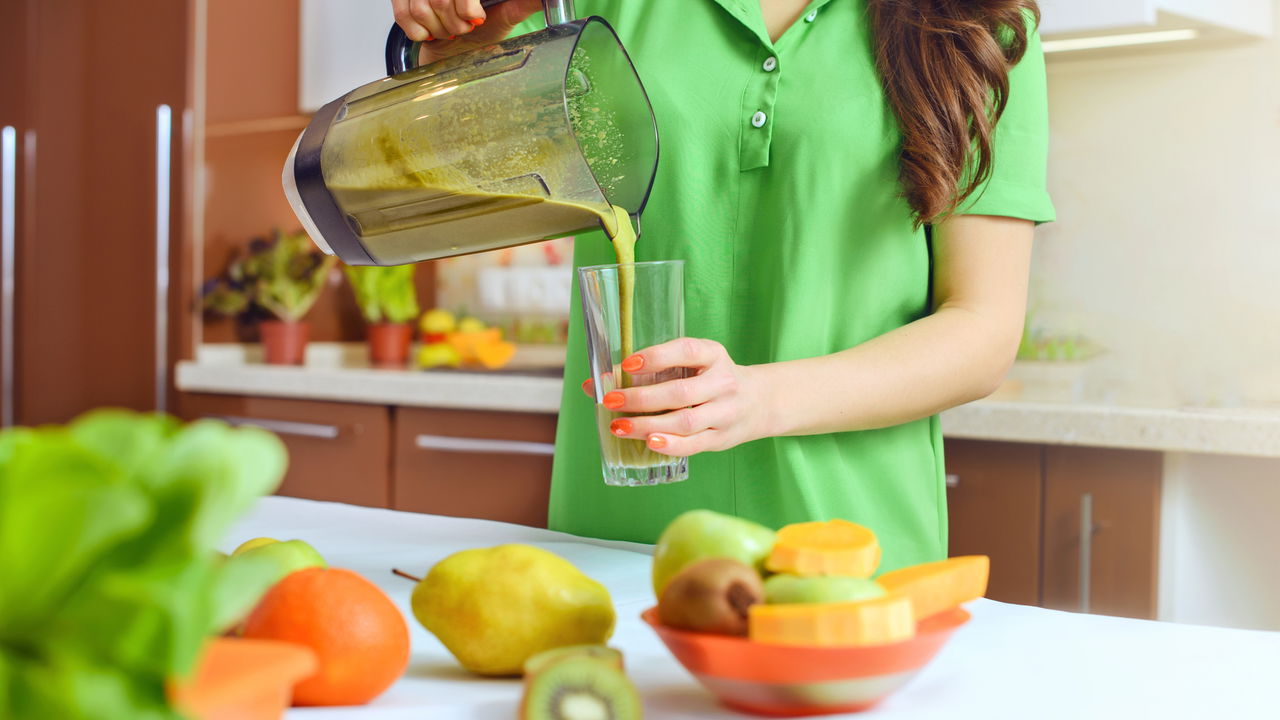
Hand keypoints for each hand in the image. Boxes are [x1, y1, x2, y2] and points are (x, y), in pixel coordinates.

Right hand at [391, 0, 540, 59]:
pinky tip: (431, 32)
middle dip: (454, 23)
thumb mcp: (506, 16)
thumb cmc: (482, 32)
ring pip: (421, 7)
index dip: (466, 7)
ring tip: (449, 30)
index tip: (476, 19)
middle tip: (464, 29)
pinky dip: (419, 31)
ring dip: (437, 28)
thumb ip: (523, 4)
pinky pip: (404, 14)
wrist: (456, 51)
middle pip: (440, 0)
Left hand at [581, 338, 772, 456]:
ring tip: (618, 426)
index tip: (628, 363)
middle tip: (611, 401)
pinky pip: (694, 444)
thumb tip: (592, 383)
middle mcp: (723, 382)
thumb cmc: (709, 379)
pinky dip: (670, 445)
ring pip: (685, 421)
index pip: (686, 351)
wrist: (759, 401)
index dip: (657, 356)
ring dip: (648, 424)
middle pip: (680, 392)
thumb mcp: (689, 365)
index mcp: (713, 355)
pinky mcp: (722, 438)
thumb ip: (646, 370)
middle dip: (642, 397)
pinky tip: (648, 442)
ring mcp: (725, 412)